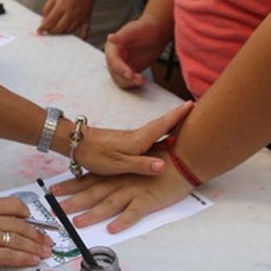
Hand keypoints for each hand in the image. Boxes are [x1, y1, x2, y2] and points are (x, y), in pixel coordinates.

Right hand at [0, 197, 52, 269]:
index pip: (13, 205)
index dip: (27, 213)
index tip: (33, 219)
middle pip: (21, 225)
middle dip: (38, 234)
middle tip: (47, 240)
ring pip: (19, 241)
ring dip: (35, 247)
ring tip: (45, 252)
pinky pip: (10, 255)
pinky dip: (24, 258)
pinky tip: (33, 260)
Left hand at [38, 0, 93, 37]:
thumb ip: (47, 8)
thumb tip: (44, 20)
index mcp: (61, 6)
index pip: (50, 21)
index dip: (43, 27)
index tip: (39, 31)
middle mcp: (70, 13)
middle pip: (59, 28)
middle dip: (51, 31)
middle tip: (48, 30)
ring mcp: (79, 17)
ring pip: (69, 31)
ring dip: (63, 32)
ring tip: (58, 30)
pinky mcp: (87, 18)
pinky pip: (85, 30)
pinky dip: (83, 36)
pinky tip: (80, 39)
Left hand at [51, 159, 191, 233]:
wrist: (184, 156)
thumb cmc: (163, 157)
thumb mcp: (136, 160)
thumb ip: (120, 168)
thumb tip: (105, 175)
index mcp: (117, 172)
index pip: (88, 179)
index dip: (70, 185)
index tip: (53, 190)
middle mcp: (121, 182)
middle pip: (93, 193)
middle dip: (73, 202)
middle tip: (56, 211)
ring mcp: (134, 191)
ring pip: (109, 204)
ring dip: (93, 214)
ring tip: (78, 223)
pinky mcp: (148, 200)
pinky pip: (133, 212)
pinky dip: (122, 221)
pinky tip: (112, 229)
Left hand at [75, 102, 192, 176]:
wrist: (77, 144)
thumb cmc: (96, 154)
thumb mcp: (119, 164)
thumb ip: (141, 165)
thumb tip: (164, 166)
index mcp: (138, 140)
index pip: (162, 126)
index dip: (177, 116)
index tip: (192, 104)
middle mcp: (137, 136)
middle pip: (162, 124)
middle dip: (178, 115)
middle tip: (193, 107)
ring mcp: (132, 137)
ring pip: (155, 128)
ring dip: (169, 122)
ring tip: (184, 118)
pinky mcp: (126, 141)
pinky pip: (148, 134)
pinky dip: (159, 129)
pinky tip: (161, 134)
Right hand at [104, 16, 170, 87]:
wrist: (156, 33)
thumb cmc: (146, 28)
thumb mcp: (135, 30)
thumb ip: (122, 36)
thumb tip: (110, 37)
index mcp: (112, 47)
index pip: (113, 61)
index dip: (120, 69)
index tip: (130, 74)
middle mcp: (114, 58)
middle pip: (115, 73)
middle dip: (125, 78)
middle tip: (138, 79)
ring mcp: (121, 65)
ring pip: (120, 79)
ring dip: (129, 82)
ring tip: (140, 80)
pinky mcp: (129, 71)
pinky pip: (127, 81)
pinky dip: (132, 84)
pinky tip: (140, 81)